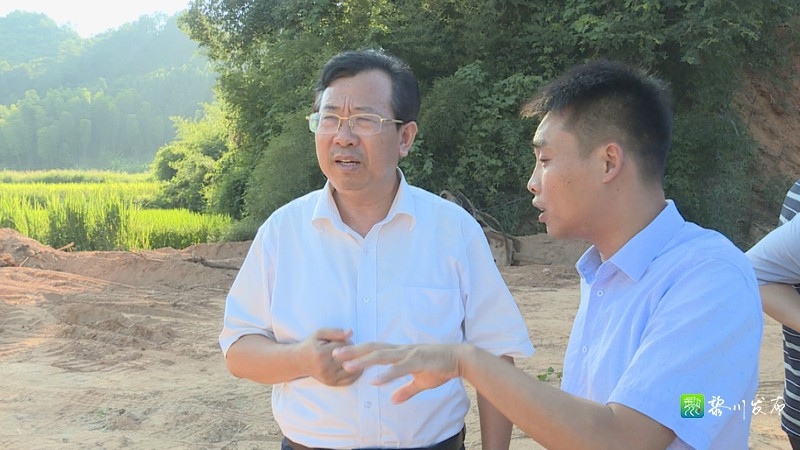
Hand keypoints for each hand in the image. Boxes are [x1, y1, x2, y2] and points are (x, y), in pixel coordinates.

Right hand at [299, 328, 361, 385]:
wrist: (299, 362)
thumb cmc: (311, 345)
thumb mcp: (320, 333)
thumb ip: (336, 332)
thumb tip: (351, 333)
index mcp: (322, 354)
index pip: (346, 345)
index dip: (347, 341)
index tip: (341, 340)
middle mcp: (325, 368)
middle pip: (351, 357)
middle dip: (352, 351)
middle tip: (346, 348)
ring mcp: (329, 378)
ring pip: (353, 369)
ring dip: (354, 361)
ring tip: (348, 356)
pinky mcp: (332, 384)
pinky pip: (351, 379)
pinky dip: (356, 373)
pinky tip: (353, 365)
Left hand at [333, 343, 462, 402]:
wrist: (459, 359)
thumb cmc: (440, 367)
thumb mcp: (420, 382)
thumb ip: (405, 390)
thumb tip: (393, 400)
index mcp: (400, 353)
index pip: (374, 350)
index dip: (358, 351)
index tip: (341, 354)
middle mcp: (401, 350)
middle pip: (372, 349)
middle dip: (353, 351)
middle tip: (334, 353)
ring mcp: (408, 355)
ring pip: (382, 356)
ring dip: (364, 361)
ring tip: (348, 366)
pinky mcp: (418, 362)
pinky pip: (399, 369)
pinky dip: (386, 375)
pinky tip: (375, 381)